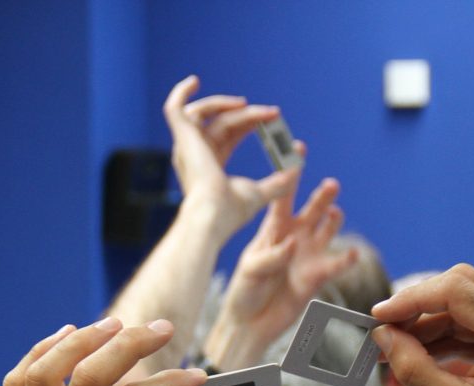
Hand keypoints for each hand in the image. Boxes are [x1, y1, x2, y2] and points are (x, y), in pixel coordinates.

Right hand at [164, 75, 299, 239]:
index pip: (228, 135)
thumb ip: (279, 182)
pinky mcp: (183, 138)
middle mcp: (194, 154)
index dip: (248, 123)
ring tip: (247, 104)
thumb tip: (298, 166)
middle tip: (272, 113)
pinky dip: (181, 92)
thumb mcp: (261, 193)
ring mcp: (186, 145)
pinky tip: (194, 81)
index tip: (272, 118)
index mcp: (209, 166)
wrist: (213, 215)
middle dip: (247, 115)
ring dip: (226, 105)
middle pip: (220, 122)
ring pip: (204, 113)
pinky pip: (174, 109)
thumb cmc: (232, 211)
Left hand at [204, 177, 359, 369]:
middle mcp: (295, 236)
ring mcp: (309, 255)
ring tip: (335, 214)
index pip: (283, 196)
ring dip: (333, 220)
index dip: (291, 173)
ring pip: (327, 230)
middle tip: (330, 185)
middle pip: (312, 209)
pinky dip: (346, 259)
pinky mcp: (318, 276)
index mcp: (273, 229)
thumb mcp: (251, 270)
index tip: (298, 149)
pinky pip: (336, 264)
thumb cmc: (244, 291)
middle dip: (322, 196)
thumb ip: (270, 257)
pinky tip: (352, 253)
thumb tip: (291, 246)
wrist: (252, 323)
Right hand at [371, 266, 473, 385]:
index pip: (455, 290)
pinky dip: (451, 335)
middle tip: (385, 330)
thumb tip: (382, 336)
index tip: (379, 317)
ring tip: (396, 348)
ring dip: (432, 322)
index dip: (411, 299)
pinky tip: (423, 354)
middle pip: (463, 287)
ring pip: (470, 305)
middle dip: (420, 306)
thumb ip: (414, 367)